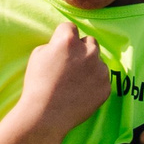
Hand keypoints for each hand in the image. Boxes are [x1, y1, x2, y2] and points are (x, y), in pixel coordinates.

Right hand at [14, 23, 111, 143]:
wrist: (45, 116)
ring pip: (98, 61)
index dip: (62, 38)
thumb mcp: (37, 56)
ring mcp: (100, 69)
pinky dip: (94, 84)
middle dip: (81, 50)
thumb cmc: (37, 85)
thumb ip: (54, 44)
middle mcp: (88, 51)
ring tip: (75, 82)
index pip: (70, 27)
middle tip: (69, 66)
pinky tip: (80, 93)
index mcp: (68, 40)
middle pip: (89, 41)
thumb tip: (64, 45)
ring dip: (89, 67)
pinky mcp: (106, 87)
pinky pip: (102, 79)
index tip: (59, 50)